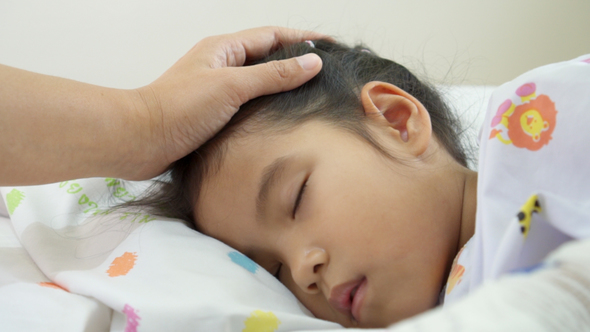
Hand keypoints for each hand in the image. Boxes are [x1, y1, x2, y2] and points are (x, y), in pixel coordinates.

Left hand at [129, 26, 325, 179]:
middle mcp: (221, 65)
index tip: (330, 45)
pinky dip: (268, 105)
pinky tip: (280, 118)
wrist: (140, 140)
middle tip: (326, 70)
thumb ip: (273, 75)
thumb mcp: (231, 86)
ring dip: (283, 84)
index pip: (272, 36)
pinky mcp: (213, 113)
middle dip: (295, 59)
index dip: (302, 38)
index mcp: (224, 49)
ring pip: (258, 81)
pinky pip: (248, 103)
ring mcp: (217, 90)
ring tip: (311, 93)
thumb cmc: (179, 108)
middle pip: (267, 56)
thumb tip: (312, 62)